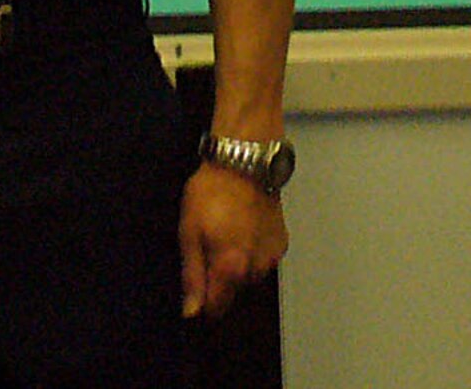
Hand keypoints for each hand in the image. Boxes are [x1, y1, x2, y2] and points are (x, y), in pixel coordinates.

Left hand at [180, 161, 287, 319]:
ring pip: (250, 277)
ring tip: (228, 232)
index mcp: (231, 268)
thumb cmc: (213, 190)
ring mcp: (272, 256)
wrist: (245, 158)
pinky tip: (244, 228)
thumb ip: (192, 276)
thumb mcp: (189, 231)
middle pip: (233, 293)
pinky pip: (263, 259)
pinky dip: (254, 251)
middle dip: (220, 279)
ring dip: (239, 266)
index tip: (196, 285)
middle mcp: (256, 268)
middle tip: (209, 245)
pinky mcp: (282, 241)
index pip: (216, 309)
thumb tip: (192, 311)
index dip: (202, 302)